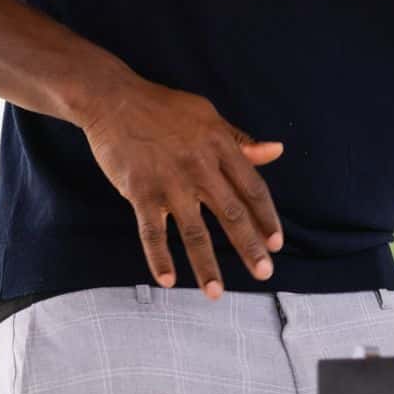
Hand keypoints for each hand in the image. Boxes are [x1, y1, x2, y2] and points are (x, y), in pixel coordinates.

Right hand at [82, 79, 285, 296]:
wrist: (116, 101)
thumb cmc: (166, 109)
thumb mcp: (209, 117)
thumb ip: (240, 141)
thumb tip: (276, 151)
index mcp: (221, 147)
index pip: (252, 189)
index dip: (267, 218)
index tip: (277, 243)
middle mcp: (201, 167)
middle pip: (231, 214)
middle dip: (249, 247)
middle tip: (264, 273)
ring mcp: (170, 182)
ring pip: (194, 231)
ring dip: (207, 264)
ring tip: (217, 293)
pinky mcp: (140, 192)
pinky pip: (152, 231)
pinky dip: (159, 257)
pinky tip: (168, 280)